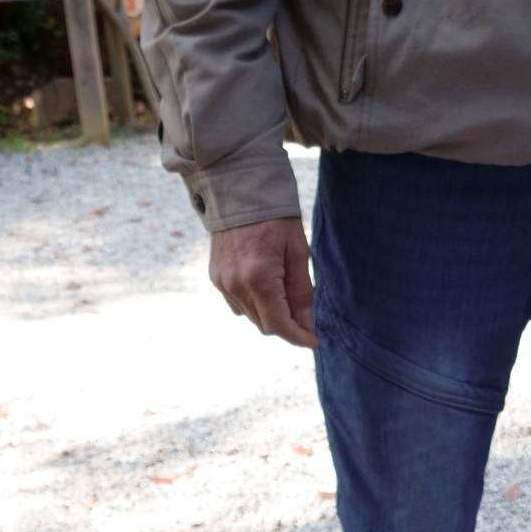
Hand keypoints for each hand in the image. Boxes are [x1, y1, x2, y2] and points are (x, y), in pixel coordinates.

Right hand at [208, 217, 317, 347]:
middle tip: (305, 315)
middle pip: (264, 324)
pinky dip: (254, 304)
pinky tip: (266, 287)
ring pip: (251, 316)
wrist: (239, 190)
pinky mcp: (216, 277)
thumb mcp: (298, 250)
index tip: (314, 341)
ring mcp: (222, 282)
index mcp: (258, 278)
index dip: (297, 337)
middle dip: (287, 325)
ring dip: (270, 314)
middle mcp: (236, 285)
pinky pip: (238, 304)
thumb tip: (306, 322)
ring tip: (286, 294)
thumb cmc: (275, 215)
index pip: (278, 325)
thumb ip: (301, 290)